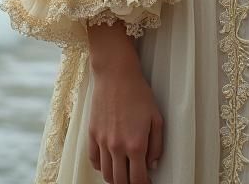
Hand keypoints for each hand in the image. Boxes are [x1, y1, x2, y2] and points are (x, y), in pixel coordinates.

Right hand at [87, 23, 163, 183]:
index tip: (147, 182)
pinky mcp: (91, 134)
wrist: (116, 74)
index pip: (138, 180)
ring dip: (115, 178)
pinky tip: (109, 161)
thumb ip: (157, 145)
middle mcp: (117, 147)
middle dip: (129, 183)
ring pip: (106, 174)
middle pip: (120, 181)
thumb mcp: (156, 117)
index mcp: (136, 144)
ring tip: (123, 171)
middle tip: (135, 177)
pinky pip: (94, 161)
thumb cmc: (138, 93)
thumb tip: (152, 164)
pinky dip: (101, 166)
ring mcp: (102, 141)